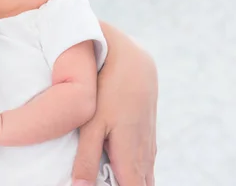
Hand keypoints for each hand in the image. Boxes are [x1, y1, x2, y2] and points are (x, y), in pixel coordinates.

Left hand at [72, 21, 157, 185]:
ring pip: (145, 175)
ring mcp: (148, 143)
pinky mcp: (147, 132)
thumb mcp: (92, 124)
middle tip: (105, 181)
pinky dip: (135, 171)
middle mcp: (145, 154)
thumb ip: (86, 158)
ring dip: (130, 180)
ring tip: (111, 176)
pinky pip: (145, 162)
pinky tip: (122, 168)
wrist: (133, 61)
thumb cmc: (109, 91)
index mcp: (131, 157)